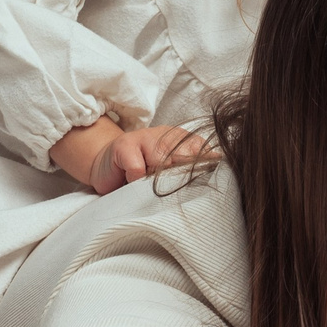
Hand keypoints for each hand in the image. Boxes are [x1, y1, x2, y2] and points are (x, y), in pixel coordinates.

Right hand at [51, 117, 207, 194]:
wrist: (106, 169)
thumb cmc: (142, 175)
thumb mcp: (169, 174)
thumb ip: (190, 173)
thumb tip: (220, 172)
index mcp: (183, 140)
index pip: (203, 151)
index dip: (204, 169)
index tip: (204, 185)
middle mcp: (167, 135)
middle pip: (185, 158)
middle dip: (181, 178)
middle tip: (174, 192)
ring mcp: (145, 137)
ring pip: (163, 162)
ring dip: (157, 180)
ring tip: (148, 187)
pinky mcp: (125, 145)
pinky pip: (138, 168)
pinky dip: (136, 181)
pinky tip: (130, 181)